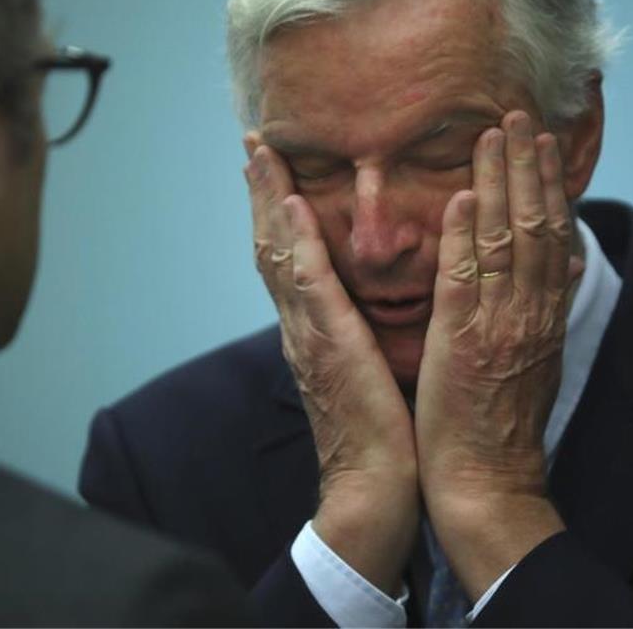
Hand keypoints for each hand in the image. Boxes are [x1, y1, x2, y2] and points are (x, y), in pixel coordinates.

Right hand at [243, 138, 417, 593]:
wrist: (371, 490)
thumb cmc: (380, 436)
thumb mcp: (365, 371)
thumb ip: (357, 334)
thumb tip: (366, 304)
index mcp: (311, 332)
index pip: (287, 259)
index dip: (277, 211)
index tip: (272, 168)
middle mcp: (300, 326)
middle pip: (272, 245)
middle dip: (262, 192)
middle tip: (253, 142)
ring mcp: (308, 334)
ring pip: (280, 254)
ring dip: (270, 200)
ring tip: (261, 153)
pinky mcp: (329, 346)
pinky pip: (311, 285)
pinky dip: (298, 243)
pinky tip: (294, 206)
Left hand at [414, 111, 583, 598]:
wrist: (488, 483)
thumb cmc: (503, 425)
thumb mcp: (538, 360)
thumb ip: (545, 308)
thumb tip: (561, 264)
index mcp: (544, 316)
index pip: (552, 236)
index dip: (548, 186)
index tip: (540, 143)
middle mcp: (530, 314)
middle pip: (535, 225)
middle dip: (527, 167)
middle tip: (518, 116)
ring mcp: (499, 326)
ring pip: (506, 242)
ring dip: (500, 184)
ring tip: (495, 135)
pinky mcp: (463, 344)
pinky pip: (467, 280)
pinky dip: (466, 236)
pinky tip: (462, 197)